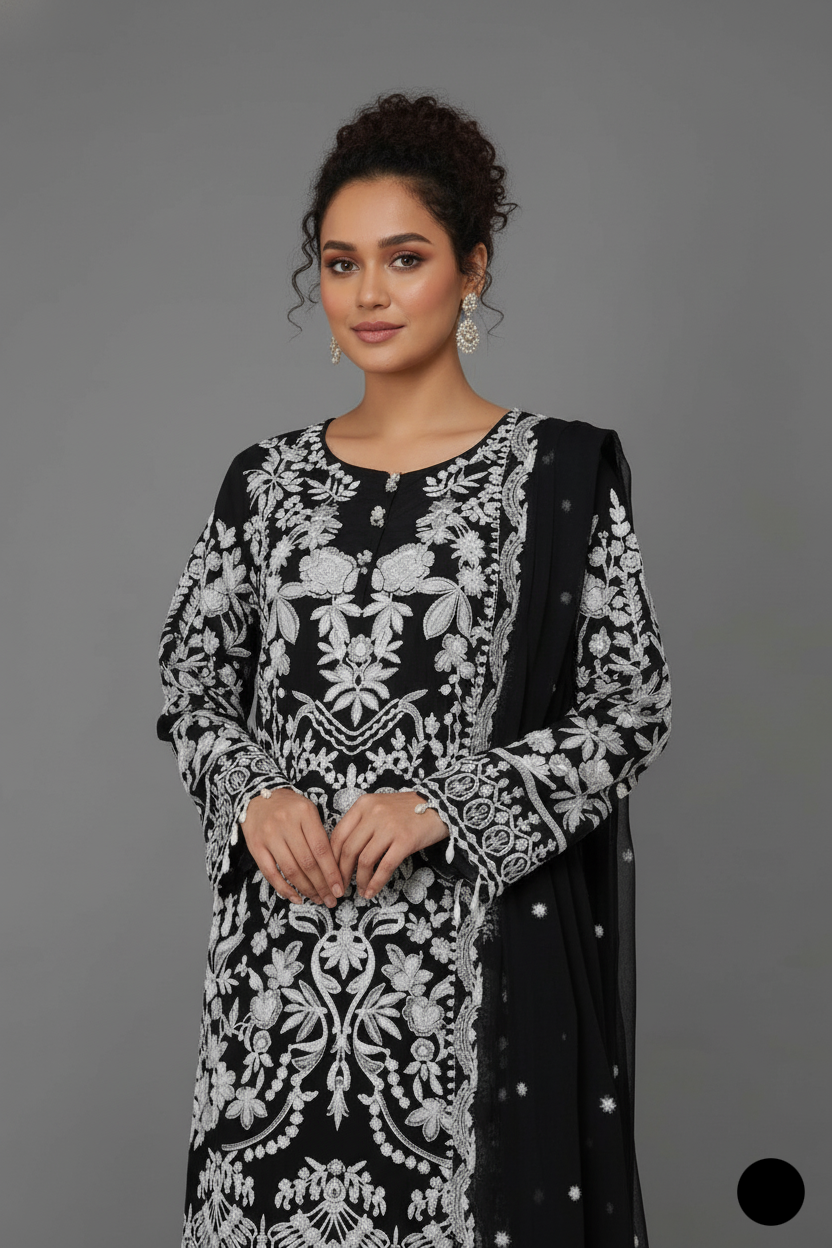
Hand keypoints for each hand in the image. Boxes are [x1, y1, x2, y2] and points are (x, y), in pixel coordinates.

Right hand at [240, 789, 343, 907]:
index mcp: (305, 813)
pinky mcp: (255, 846)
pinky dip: (284, 889)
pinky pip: (271, 873)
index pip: (322, 849)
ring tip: (317, 900)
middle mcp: (286, 823)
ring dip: (306, 889)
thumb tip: (334, 869)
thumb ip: (320, 835)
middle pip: (307, 862)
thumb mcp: (308, 812)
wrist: (257, 798)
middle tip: (331, 900)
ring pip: (291, 870)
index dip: (332, 872)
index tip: (340, 889)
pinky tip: (296, 898)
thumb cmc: (290, 808)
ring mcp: (269, 835)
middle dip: (322, 885)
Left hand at [329, 792, 449, 900]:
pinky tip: (372, 891)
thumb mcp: (379, 807)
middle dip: (342, 873)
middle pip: (348, 849)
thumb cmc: (406, 810)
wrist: (438, 805)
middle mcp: (373, 813)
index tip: (331, 873)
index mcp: (363, 805)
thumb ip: (361, 823)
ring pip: (365, 860)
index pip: (338, 835)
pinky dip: (376, 883)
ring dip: (360, 880)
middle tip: (342, 887)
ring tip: (361, 890)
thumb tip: (343, 853)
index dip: (332, 858)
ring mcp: (389, 827)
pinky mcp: (405, 840)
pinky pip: (385, 867)